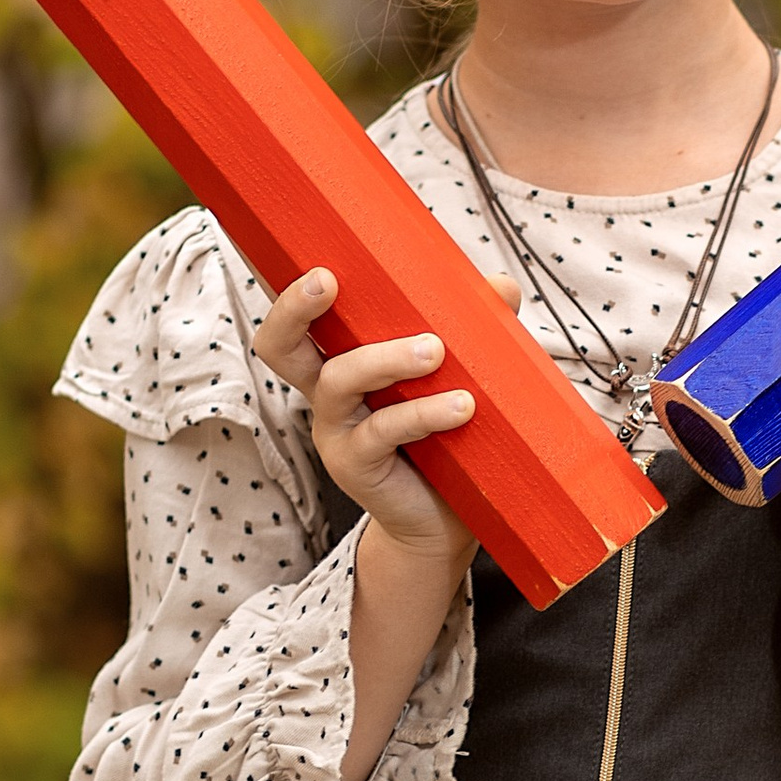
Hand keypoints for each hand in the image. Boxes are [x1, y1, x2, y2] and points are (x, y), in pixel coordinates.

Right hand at [258, 265, 513, 565]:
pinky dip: (422, 412)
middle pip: (279, 346)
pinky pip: (382, 429)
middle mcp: (327, 393)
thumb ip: (475, 332)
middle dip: (294, 308)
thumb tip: (500, 286)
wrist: (447, 521)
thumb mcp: (459, 378)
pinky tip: (461, 407)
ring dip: (386, 358)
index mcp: (342, 362)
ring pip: (338, 380)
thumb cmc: (448, 441)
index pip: (299, 320)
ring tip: (435, 351)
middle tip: (327, 280)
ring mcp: (336, 431)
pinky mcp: (354, 465)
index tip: (318, 260)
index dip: (291, 291)